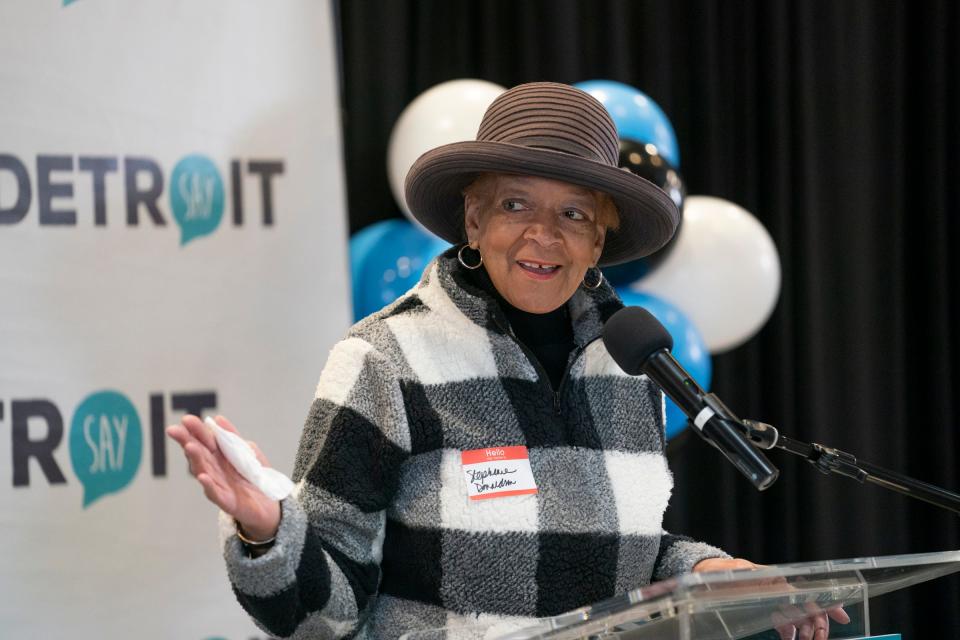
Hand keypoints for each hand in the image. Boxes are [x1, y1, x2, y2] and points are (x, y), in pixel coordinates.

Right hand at [166, 414, 280, 540]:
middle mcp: (214, 470)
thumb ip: (232, 437)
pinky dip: (208, 485)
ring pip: (204, 471)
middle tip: (174, 430)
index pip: (204, 441)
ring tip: (189, 447)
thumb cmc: (255, 476)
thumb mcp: (247, 451)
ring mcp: (218, 485)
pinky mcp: (226, 501)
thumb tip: (217, 418)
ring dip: (196, 459)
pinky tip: (202, 477)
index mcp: (219, 456)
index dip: (196, 430)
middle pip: (199, 454)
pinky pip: (215, 493)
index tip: (186, 419)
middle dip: (187, 441)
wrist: (269, 503)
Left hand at [693, 557, 850, 639]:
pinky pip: (785, 623)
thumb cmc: (719, 572)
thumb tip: (764, 578)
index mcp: (776, 579)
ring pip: (798, 618)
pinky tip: (790, 639)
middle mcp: (779, 589)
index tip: (843, 616)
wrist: (705, 575)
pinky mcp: (766, 609)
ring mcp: (774, 600)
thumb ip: (749, 577)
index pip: (807, 592)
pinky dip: (790, 633)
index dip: (826, 604)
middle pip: (807, 608)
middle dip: (818, 625)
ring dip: (805, 632)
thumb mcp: (734, 574)